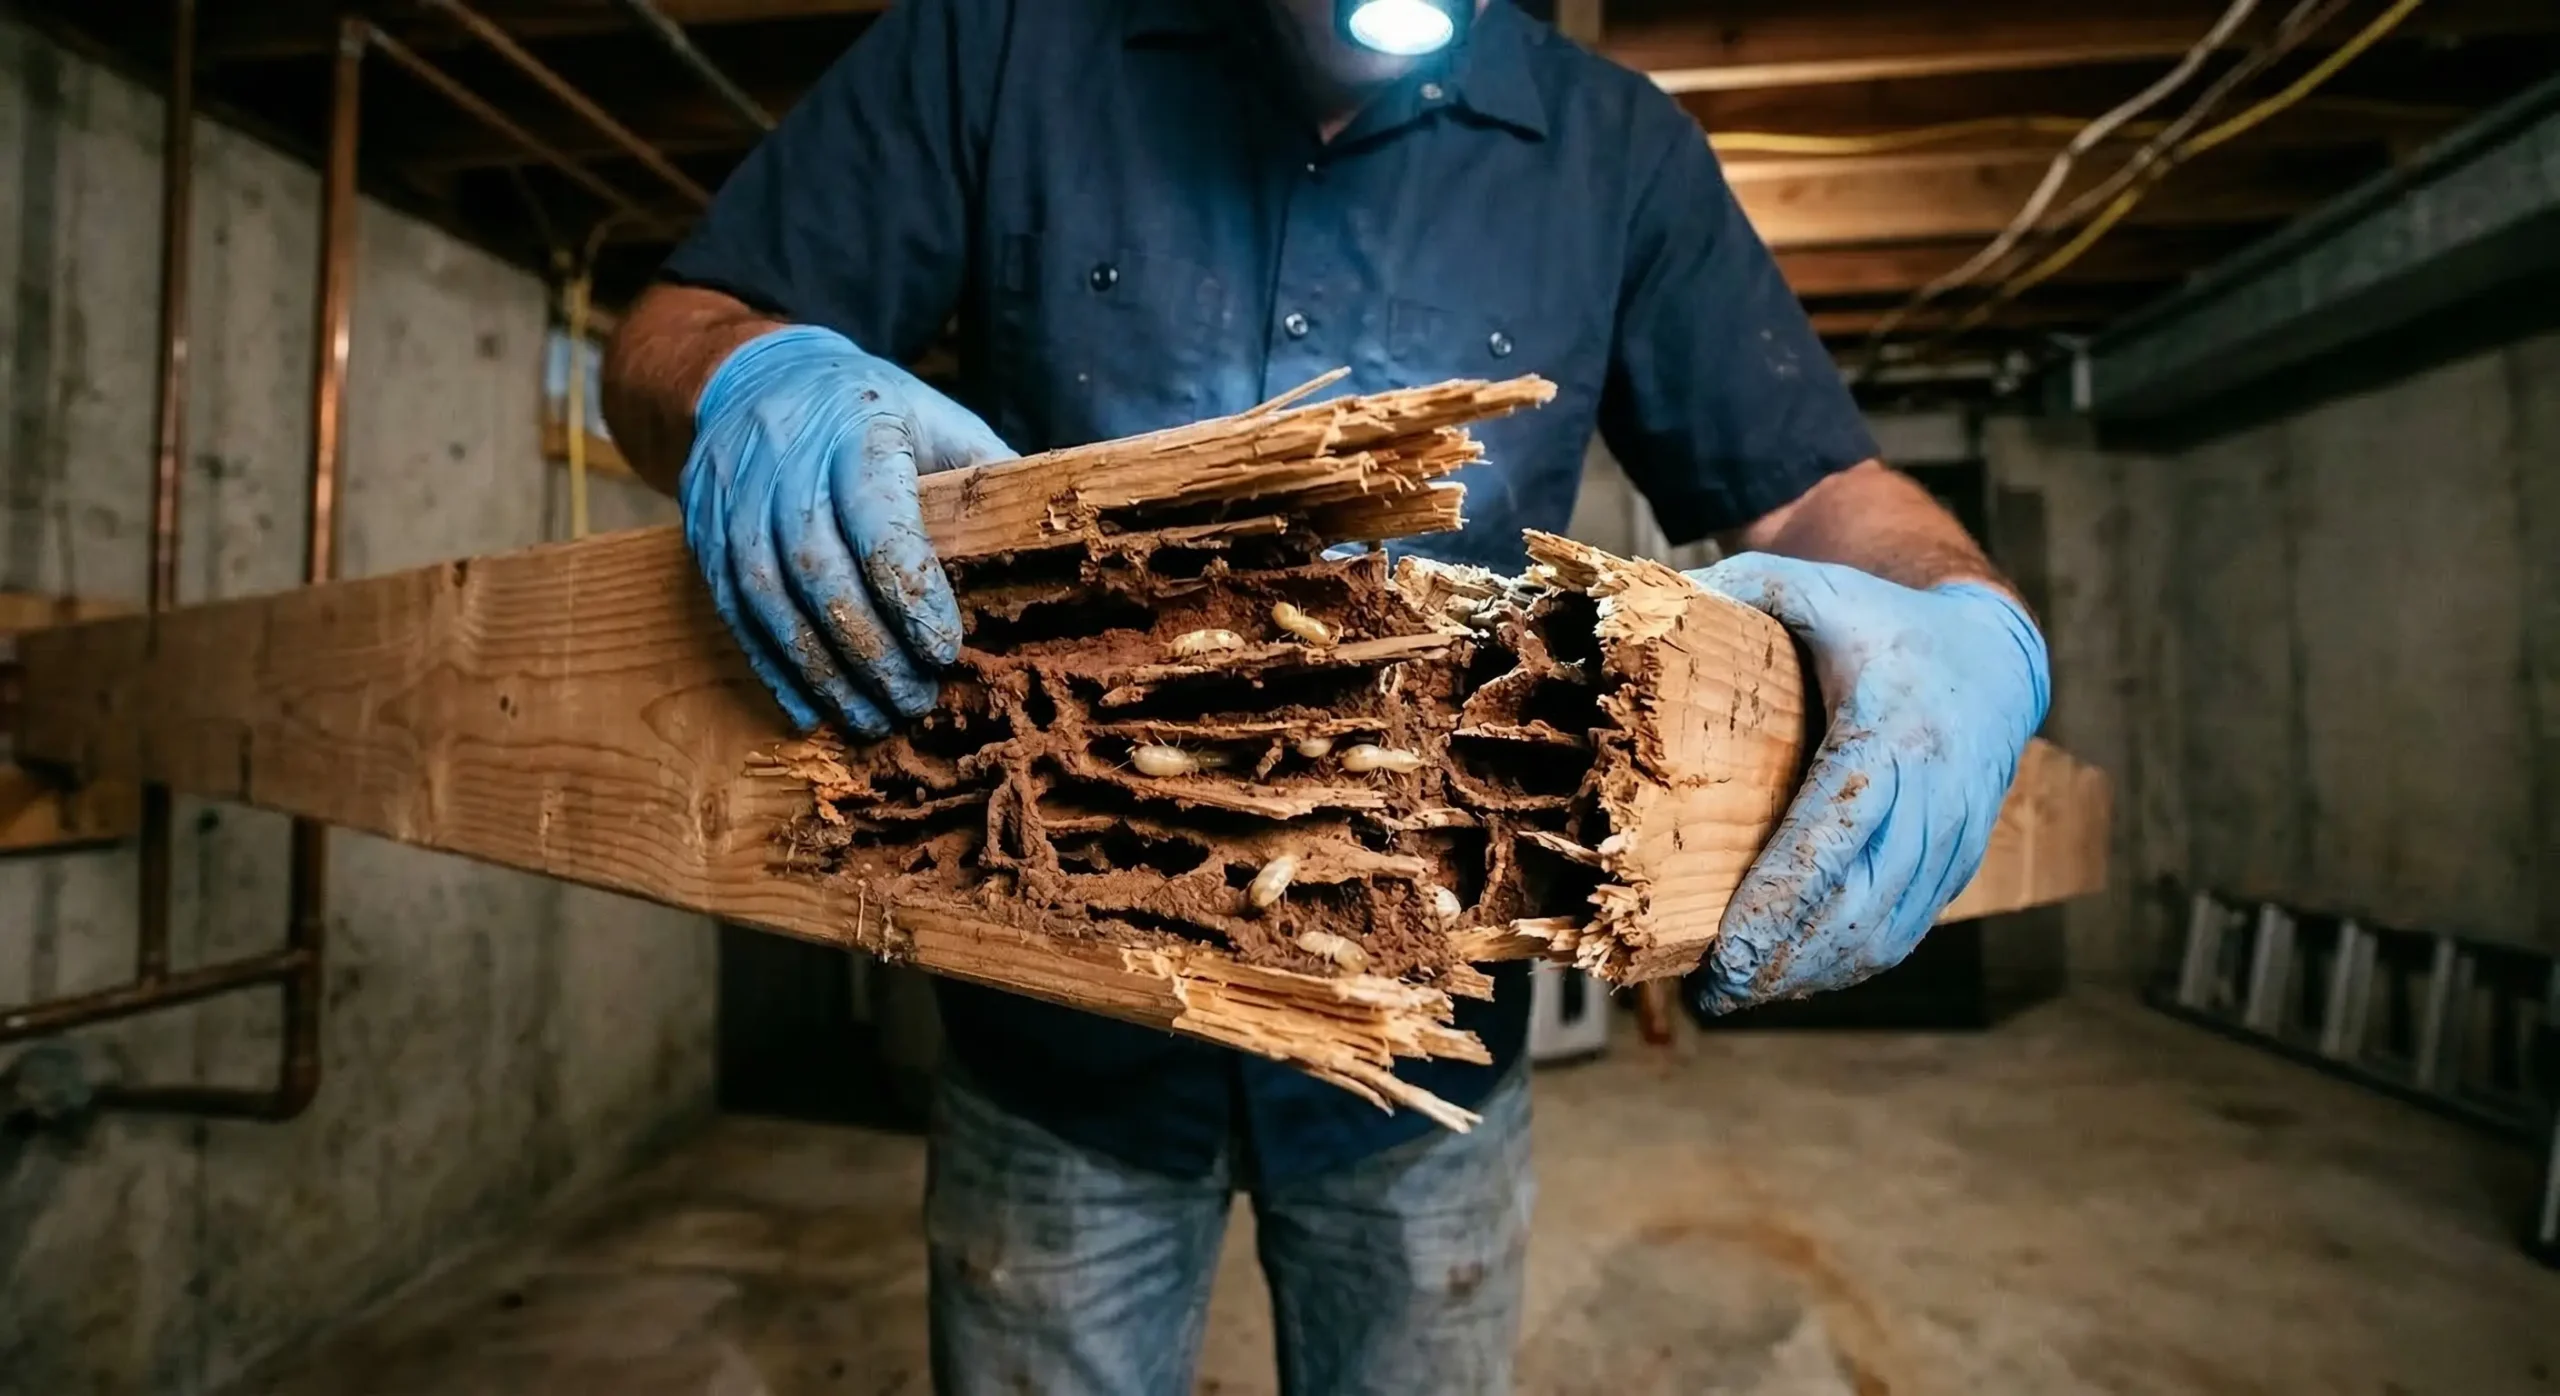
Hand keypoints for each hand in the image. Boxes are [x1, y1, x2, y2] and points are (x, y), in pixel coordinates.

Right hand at [683, 325, 1014, 735]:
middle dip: (871, 651)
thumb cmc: (866, 409)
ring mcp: (734, 502)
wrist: (753, 377)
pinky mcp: (703, 536)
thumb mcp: (933, 416)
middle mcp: (785, 465)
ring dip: (823, 673)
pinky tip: (812, 708)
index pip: (877, 522)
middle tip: (917, 700)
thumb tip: (1054, 531)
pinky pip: (734, 614)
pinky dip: (774, 668)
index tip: (946, 652)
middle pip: (820, 574)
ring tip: (872, 718)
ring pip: (770, 602)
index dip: (910, 595)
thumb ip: (984, 473)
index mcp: (856, 430)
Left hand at [1682, 553, 2050, 1013]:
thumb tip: (1646, 602)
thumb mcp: (1819, 588)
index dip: (1784, 898)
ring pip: (1887, 929)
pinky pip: (1906, 929)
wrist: (1995, 658)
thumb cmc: (1886, 624)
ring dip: (1815, 972)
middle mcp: (1935, 791)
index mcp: (1892, 730)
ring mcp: (1954, 836)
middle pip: (1861, 899)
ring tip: (1741, 994)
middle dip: (1787, 956)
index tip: (1730, 953)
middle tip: (1716, 991)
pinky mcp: (1958, 865)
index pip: (1837, 829)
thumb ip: (1744, 586)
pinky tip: (1794, 979)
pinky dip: (1850, 963)